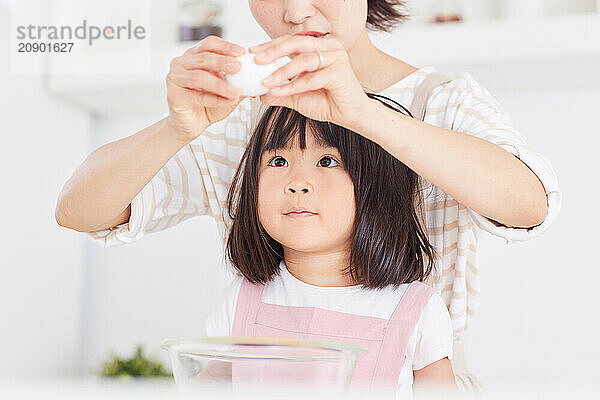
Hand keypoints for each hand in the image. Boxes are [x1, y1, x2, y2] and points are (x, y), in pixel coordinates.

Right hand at [165, 36, 247, 143]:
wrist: (192, 124)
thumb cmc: (208, 104)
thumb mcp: (227, 89)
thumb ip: (238, 80)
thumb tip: (257, 75)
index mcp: (193, 56)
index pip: (208, 44)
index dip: (225, 47)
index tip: (242, 52)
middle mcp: (181, 63)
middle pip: (203, 58)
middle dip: (222, 62)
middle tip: (239, 67)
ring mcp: (174, 79)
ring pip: (199, 77)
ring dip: (220, 84)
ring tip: (236, 91)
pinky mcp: (173, 96)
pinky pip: (197, 97)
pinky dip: (215, 99)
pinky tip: (229, 101)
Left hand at [249, 34, 369, 130]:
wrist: (349, 116)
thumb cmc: (328, 102)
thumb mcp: (296, 96)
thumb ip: (278, 92)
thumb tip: (257, 93)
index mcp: (319, 46)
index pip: (291, 40)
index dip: (270, 45)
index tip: (253, 53)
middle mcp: (329, 47)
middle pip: (297, 43)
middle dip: (274, 51)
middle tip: (257, 60)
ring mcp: (336, 57)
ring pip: (304, 60)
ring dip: (282, 72)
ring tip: (266, 82)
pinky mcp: (341, 72)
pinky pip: (312, 78)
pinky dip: (294, 86)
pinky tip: (279, 92)